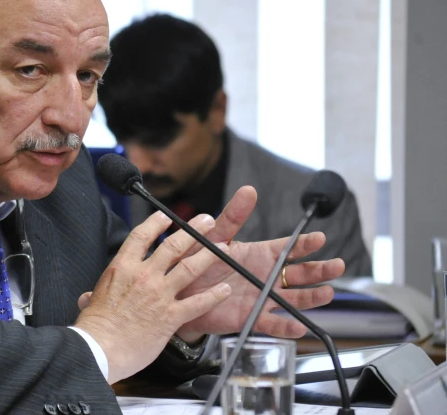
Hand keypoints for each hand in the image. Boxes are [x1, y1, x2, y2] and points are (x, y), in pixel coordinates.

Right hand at [73, 212, 231, 383]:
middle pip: (172, 246)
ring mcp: (159, 295)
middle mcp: (144, 276)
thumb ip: (95, 295)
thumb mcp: (92, 302)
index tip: (165, 216)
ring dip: (209, 255)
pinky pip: (198, 303)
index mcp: (122, 268)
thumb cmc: (94, 328)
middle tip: (206, 221)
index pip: (142, 236)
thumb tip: (88, 298)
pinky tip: (225, 289)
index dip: (156, 223)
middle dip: (193, 230)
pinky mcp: (171, 316)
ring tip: (223, 246)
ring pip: (189, 268)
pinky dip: (214, 296)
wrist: (100, 349)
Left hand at [173, 185, 344, 340]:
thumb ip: (232, 217)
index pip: (289, 248)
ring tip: (328, 293)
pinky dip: (286, 326)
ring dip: (312, 297)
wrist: (181, 292)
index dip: (305, 243)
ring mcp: (262, 297)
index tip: (320, 237)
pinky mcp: (252, 318)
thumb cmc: (199, 262)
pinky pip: (272, 323)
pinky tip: (299, 325)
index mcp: (260, 254)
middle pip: (300, 273)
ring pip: (294, 297)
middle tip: (337, 265)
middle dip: (320, 269)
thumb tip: (248, 191)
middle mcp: (267, 276)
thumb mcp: (215, 236)